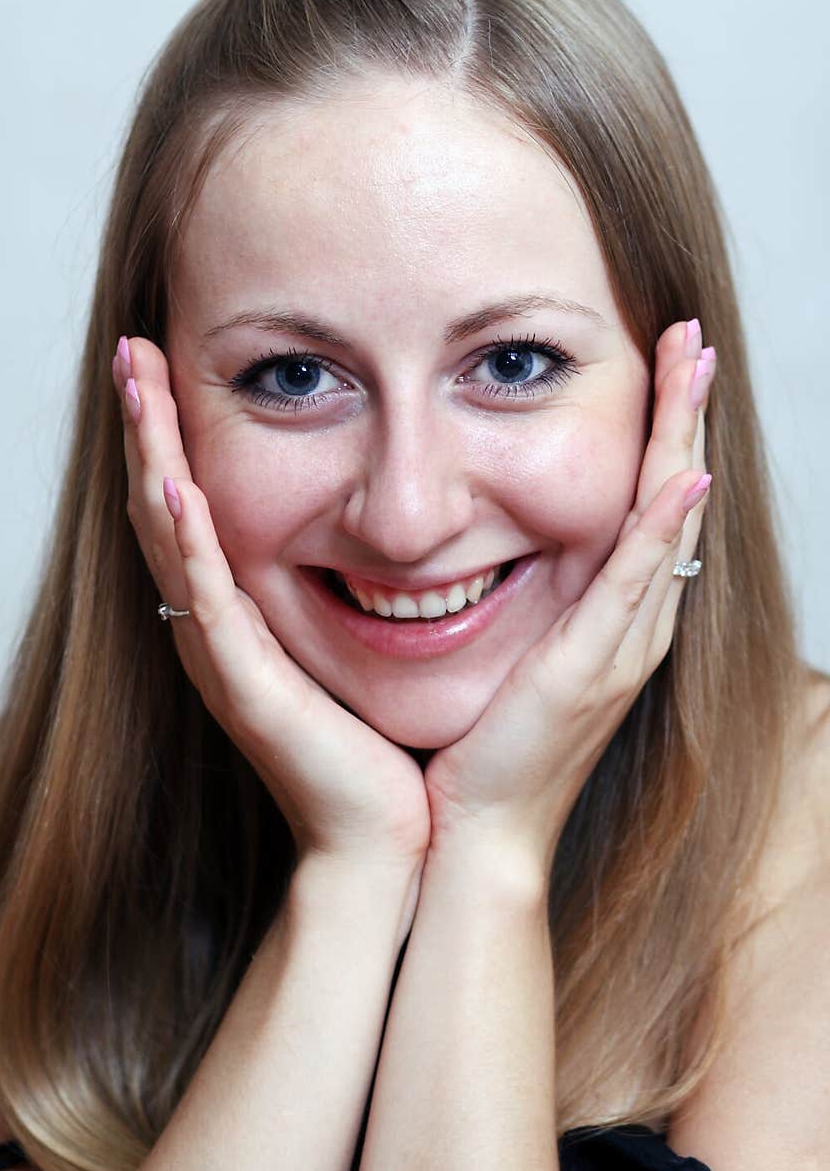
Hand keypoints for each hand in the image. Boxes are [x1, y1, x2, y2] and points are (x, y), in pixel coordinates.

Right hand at [113, 336, 431, 876]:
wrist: (386, 842)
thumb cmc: (381, 750)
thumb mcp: (361, 649)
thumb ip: (356, 590)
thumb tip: (397, 527)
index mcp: (242, 617)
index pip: (194, 506)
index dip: (173, 435)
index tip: (170, 363)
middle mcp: (216, 630)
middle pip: (162, 508)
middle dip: (145, 425)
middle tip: (133, 347)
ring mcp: (221, 658)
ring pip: (167, 539)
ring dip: (148, 456)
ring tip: (134, 380)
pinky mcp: (243, 688)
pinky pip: (205, 601)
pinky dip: (186, 541)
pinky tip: (175, 483)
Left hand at [422, 318, 714, 879]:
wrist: (476, 831)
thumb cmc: (483, 750)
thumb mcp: (509, 657)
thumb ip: (520, 603)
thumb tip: (489, 544)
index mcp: (612, 620)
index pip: (648, 507)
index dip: (661, 434)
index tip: (661, 365)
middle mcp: (633, 627)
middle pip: (673, 500)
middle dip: (684, 416)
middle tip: (692, 339)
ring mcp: (621, 647)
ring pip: (668, 523)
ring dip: (683, 440)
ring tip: (694, 366)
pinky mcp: (591, 667)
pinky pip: (638, 582)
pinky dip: (661, 526)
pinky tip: (682, 472)